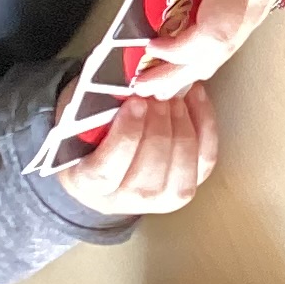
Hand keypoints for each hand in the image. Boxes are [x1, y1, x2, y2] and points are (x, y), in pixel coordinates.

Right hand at [51, 81, 216, 216]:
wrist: (103, 165)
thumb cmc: (88, 137)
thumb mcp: (79, 120)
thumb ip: (96, 107)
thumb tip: (130, 83)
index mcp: (88, 185)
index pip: (107, 169)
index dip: (126, 134)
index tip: (135, 102)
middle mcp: (125, 199)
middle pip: (150, 165)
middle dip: (159, 123)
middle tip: (159, 92)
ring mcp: (160, 200)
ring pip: (181, 164)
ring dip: (181, 123)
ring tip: (175, 94)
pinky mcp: (186, 187)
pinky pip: (204, 158)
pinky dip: (204, 124)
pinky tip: (195, 96)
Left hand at [126, 0, 284, 93]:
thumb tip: (158, 16)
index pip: (216, 33)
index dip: (181, 55)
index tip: (148, 58)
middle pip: (232, 41)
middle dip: (189, 67)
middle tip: (150, 84)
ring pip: (244, 30)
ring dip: (207, 51)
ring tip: (168, 69)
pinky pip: (253, 10)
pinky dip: (224, 29)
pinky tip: (198, 36)